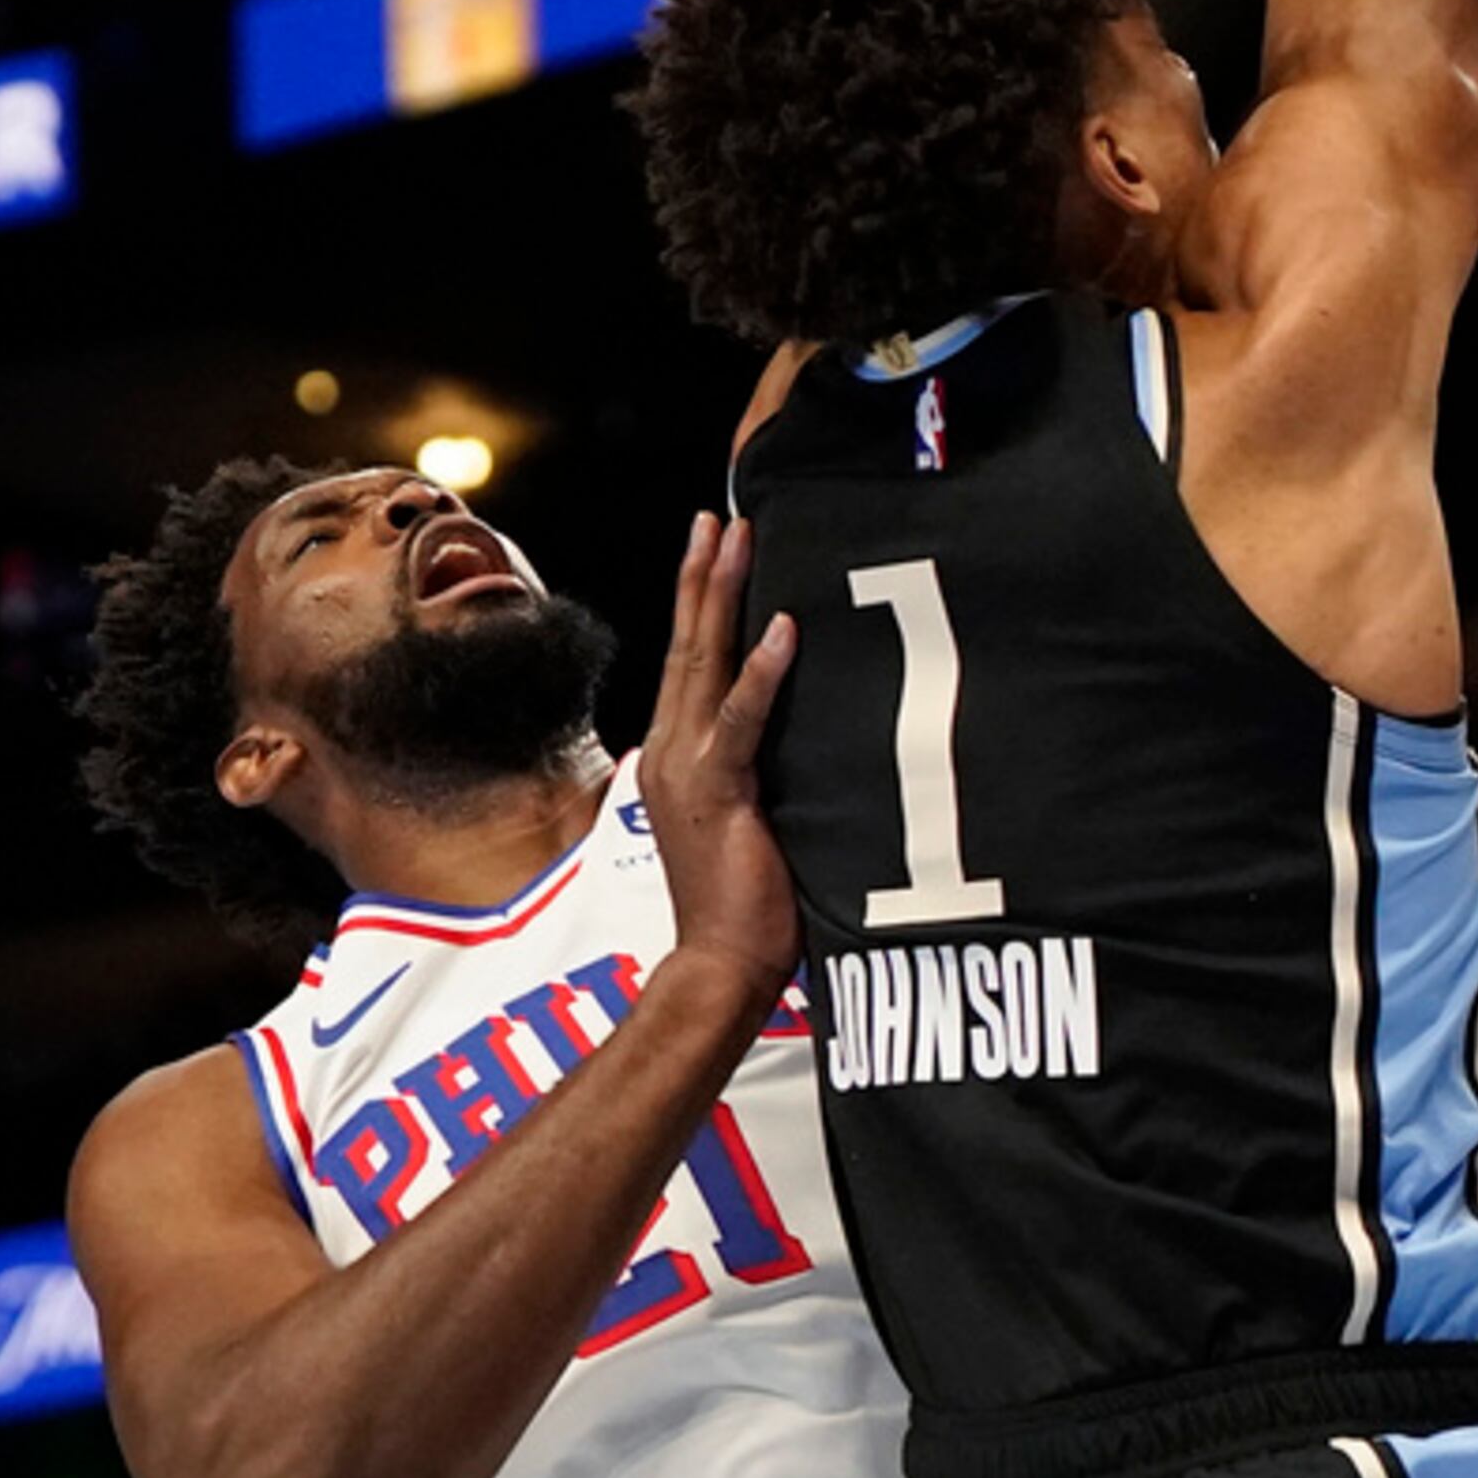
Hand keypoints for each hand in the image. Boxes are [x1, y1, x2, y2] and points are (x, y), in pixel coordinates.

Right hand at [638, 514, 803, 998]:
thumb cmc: (748, 897)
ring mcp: (691, 769)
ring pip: (705, 663)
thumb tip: (802, 719)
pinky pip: (743, 722)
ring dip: (721, 597)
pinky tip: (783, 629)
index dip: (702, 597)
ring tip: (734, 537)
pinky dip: (763, 674)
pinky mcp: (722, 794)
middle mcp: (675, 748)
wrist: (720, 965)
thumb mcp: (754, 809)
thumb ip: (763, 759)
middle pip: (690, 643)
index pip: (692, 657)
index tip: (716, 540)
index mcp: (681, 749)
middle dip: (703, 574)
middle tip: (718, 513)